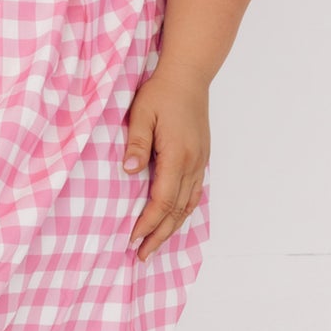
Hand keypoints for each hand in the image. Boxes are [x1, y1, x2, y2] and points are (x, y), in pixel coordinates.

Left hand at [121, 61, 209, 259]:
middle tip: (142, 255)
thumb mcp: (141, 113)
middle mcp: (192, 163)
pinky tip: (174, 220)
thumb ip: (135, 142)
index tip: (132, 239)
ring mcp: (200, 162)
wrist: (189, 76)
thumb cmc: (161, 92)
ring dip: (172, 227)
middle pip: (177, 210)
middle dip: (159, 235)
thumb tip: (129, 170)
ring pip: (188, 205)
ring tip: (156, 245)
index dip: (148, 223)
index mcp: (177, 155)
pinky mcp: (201, 158)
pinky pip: (194, 193)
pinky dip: (183, 212)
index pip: (162, 200)